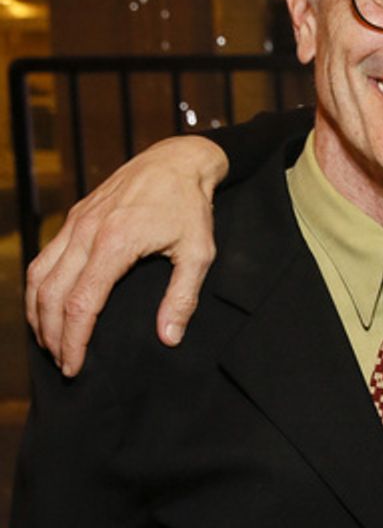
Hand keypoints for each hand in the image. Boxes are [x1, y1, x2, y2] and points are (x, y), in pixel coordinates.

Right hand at [26, 135, 227, 375]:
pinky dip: (39, 288)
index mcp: (115, 242)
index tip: (74, 367)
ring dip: (38, 313)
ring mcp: (75, 222)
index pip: (81, 303)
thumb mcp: (199, 253)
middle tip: (62, 364)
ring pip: (38, 274)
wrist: (176, 160)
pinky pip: (44, 258)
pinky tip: (47, 308)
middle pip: (51, 293)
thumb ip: (183, 297)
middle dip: (52, 335)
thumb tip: (168, 338)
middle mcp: (86, 232)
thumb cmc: (190, 207)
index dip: (74, 340)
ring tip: (50, 343)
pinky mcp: (74, 218)